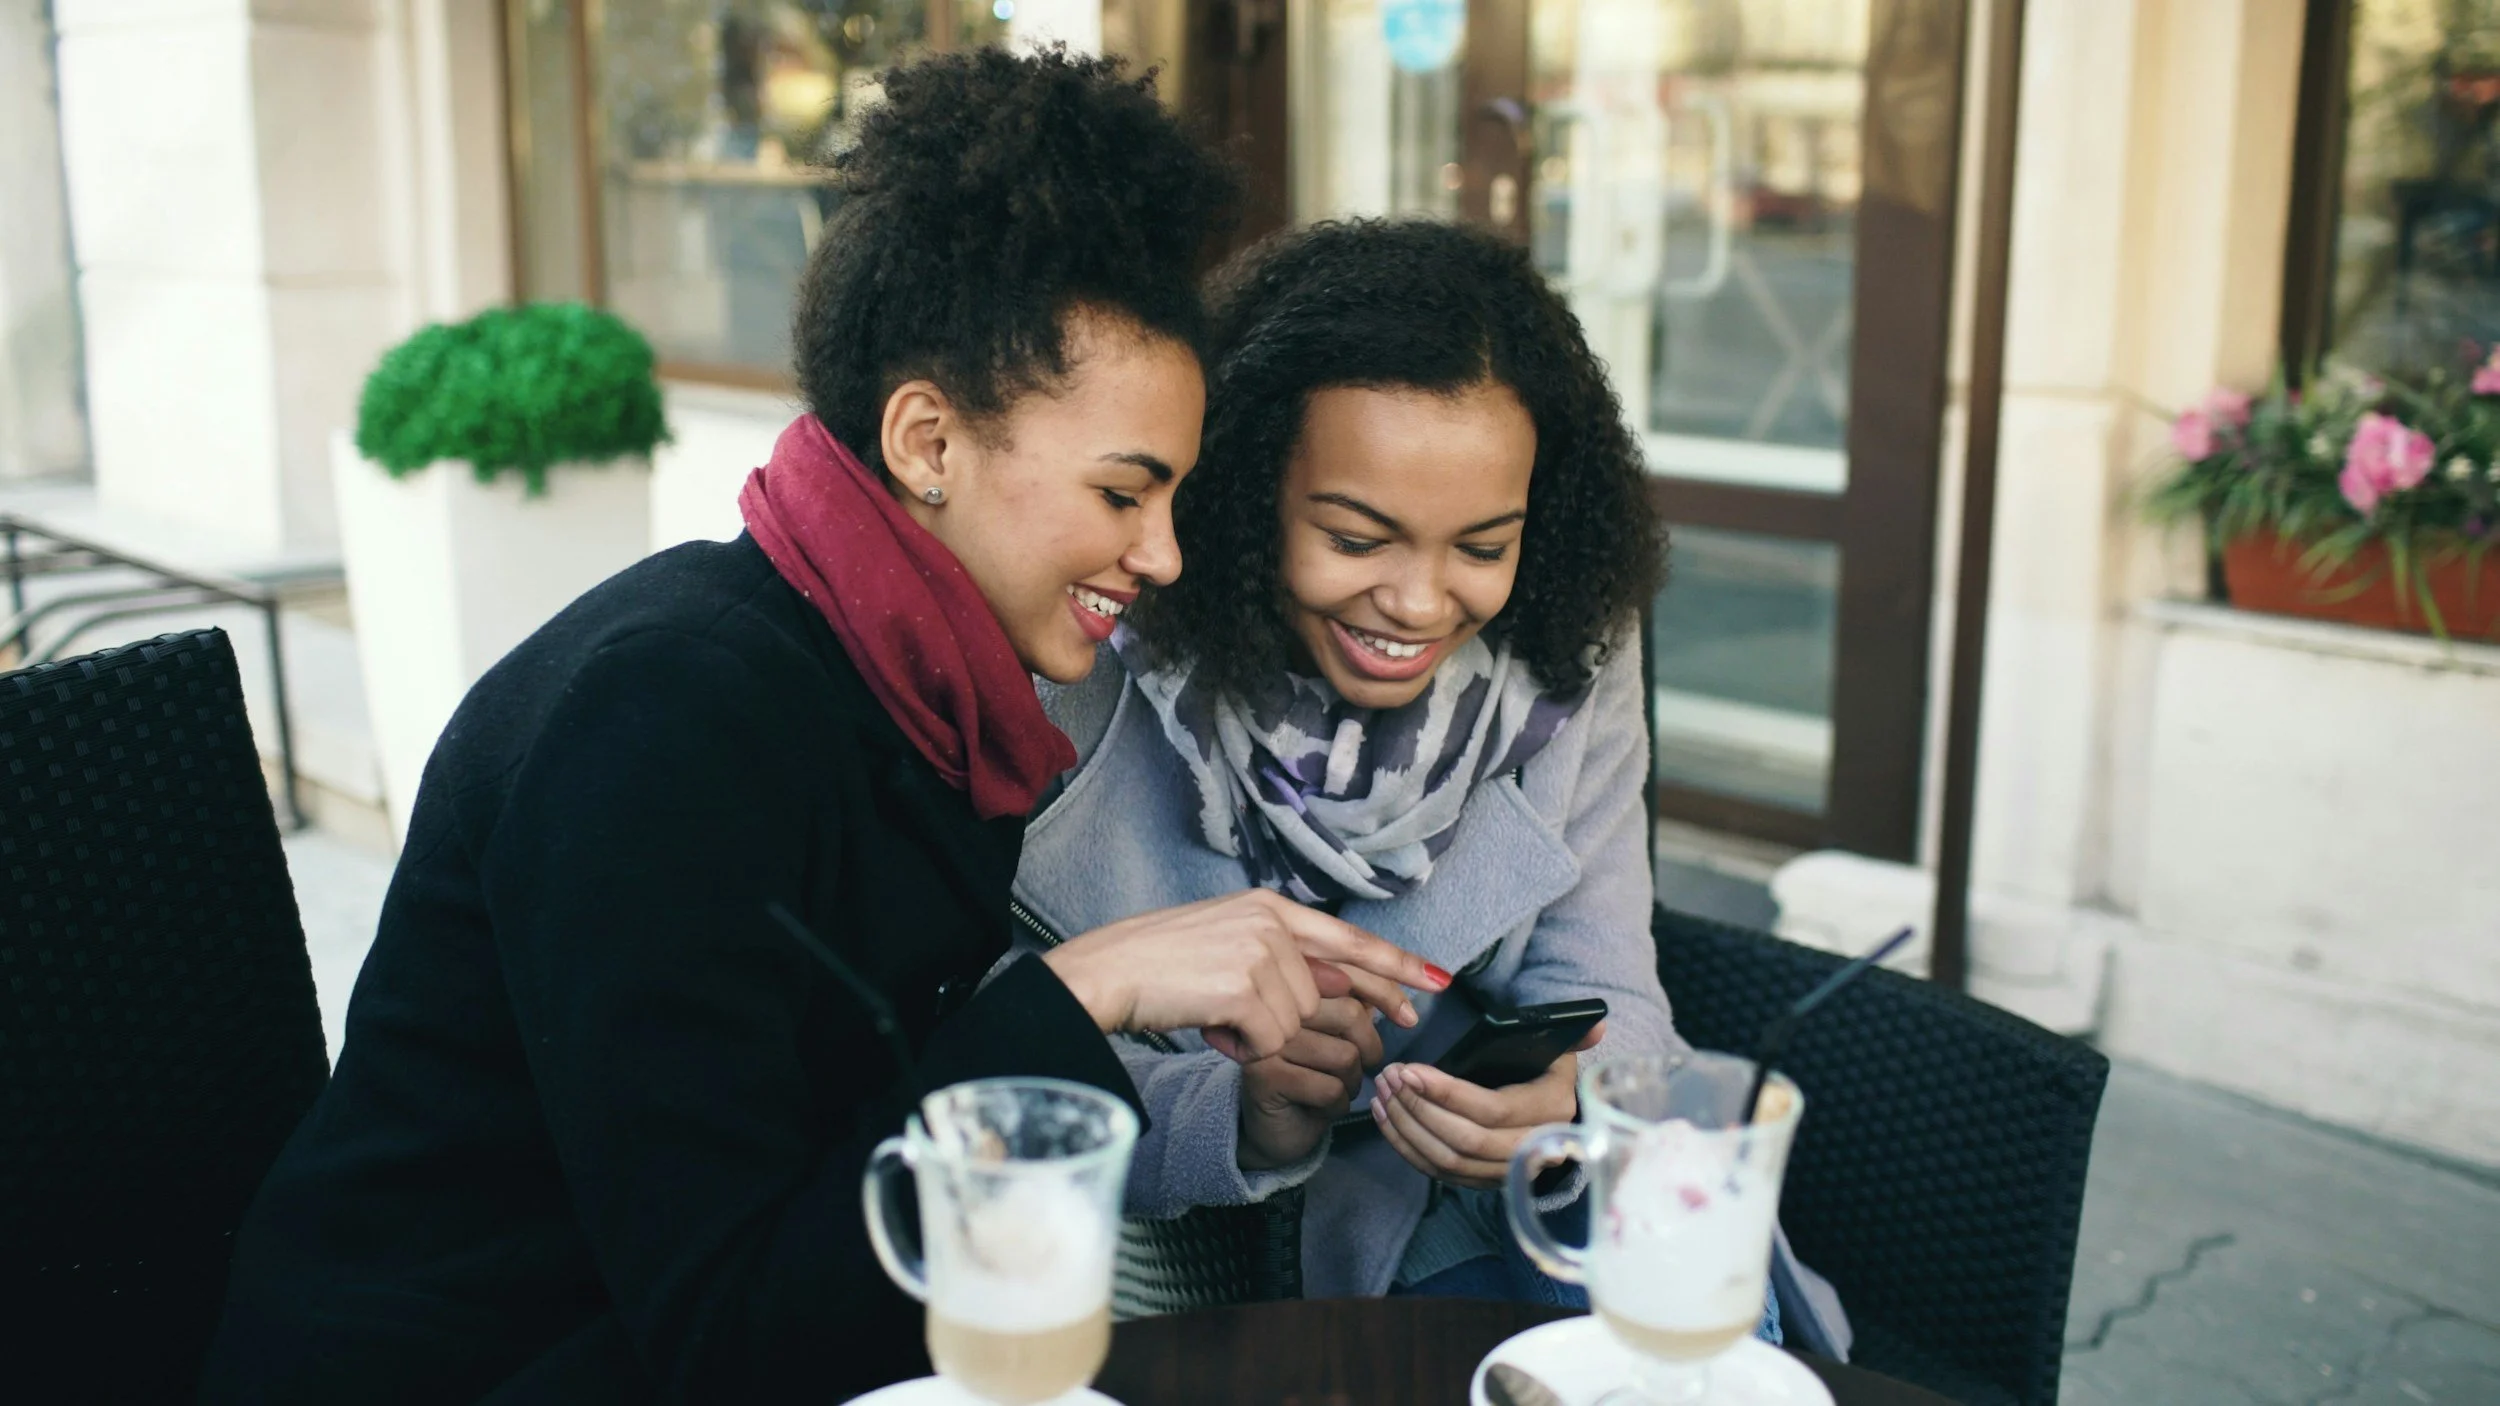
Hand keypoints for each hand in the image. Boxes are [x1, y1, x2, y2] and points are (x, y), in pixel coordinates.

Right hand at [1040, 889, 1449, 1061]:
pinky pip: (1271, 1039)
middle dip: (1317, 1021)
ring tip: (1217, 1019)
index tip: (1436, 982)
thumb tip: (1340, 991)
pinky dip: (1245, 1048)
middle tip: (1349, 1026)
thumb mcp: (1227, 944)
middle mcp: (1271, 922)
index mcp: (1269, 907)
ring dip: (1262, 1035)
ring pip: (1298, 1021)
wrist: (1109, 971)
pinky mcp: (1244, 987)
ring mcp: (1259, 952)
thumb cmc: (1159, 964)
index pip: (1349, 938)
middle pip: (1325, 994)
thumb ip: (1283, 959)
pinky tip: (1214, 1030)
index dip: (1396, 963)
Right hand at [1238, 996, 1385, 1169]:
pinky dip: (1336, 1107)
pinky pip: (1330, 1090)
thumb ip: (1356, 1011)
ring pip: (1344, 1056)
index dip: (1383, 999)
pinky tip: (1317, 1109)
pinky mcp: (1265, 1077)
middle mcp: (1277, 1008)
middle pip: (1350, 1014)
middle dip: (1368, 1050)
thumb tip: (1386, 993)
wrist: (1277, 1126)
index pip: (1351, 981)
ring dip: (1351, 1085)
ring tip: (1332, 1091)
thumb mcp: (1339, 1038)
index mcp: (1295, 988)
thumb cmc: (1313, 1076)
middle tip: (1357, 1069)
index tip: (1401, 1019)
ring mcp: (1269, 1041)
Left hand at [1368, 1023, 1605, 1189]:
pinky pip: (1439, 1174)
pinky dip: (1407, 1148)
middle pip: (1464, 1141)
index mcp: (1551, 1112)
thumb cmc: (1553, 1076)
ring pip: (1448, 1162)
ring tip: (1382, 1093)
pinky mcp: (1484, 1182)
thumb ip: (1576, 1037)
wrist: (1563, 1121)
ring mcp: (1507, 1172)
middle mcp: (1533, 1149)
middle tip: (1389, 1077)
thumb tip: (1596, 1024)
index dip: (1447, 1093)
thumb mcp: (1564, 1053)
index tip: (1410, 1070)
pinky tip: (1386, 1119)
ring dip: (1407, 1128)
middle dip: (1419, 1109)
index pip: (1492, 1110)